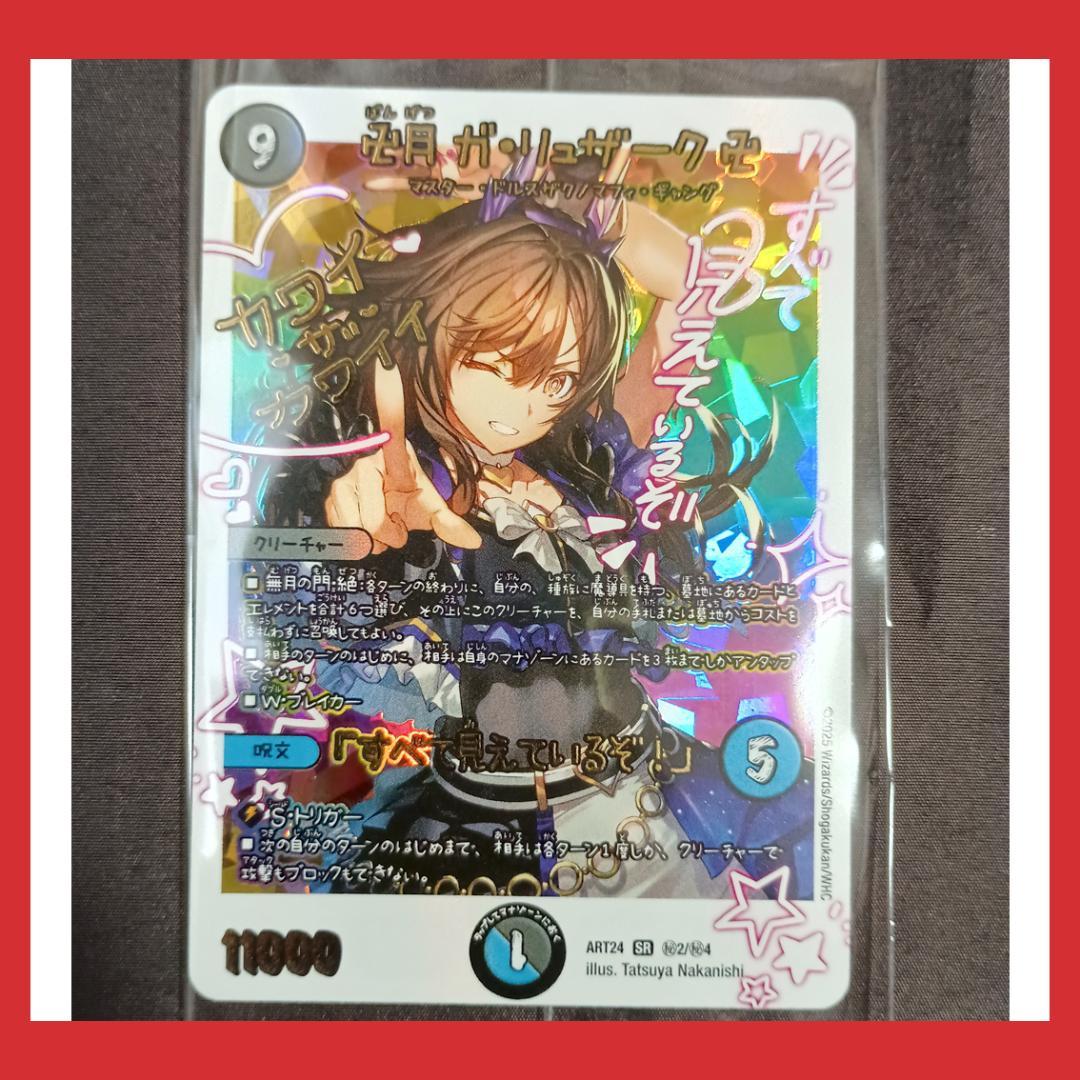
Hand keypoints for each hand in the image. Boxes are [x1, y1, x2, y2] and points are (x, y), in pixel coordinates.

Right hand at [324, 360, 481, 552]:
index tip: (389, 371)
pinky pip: (342, 534)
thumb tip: (474, 542)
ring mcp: (343, 482)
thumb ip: (449, 523)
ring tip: (382, 529)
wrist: (377, 504)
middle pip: (376, 523)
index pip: (389, 426)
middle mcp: (364, 464)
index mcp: (393, 457)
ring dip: (374, 542)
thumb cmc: (402, 497)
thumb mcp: (428, 505)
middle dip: (391, 536)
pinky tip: (364, 529)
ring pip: (358, 532)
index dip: (389, 400)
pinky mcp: (327, 497)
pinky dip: (357, 542)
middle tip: (397, 527)